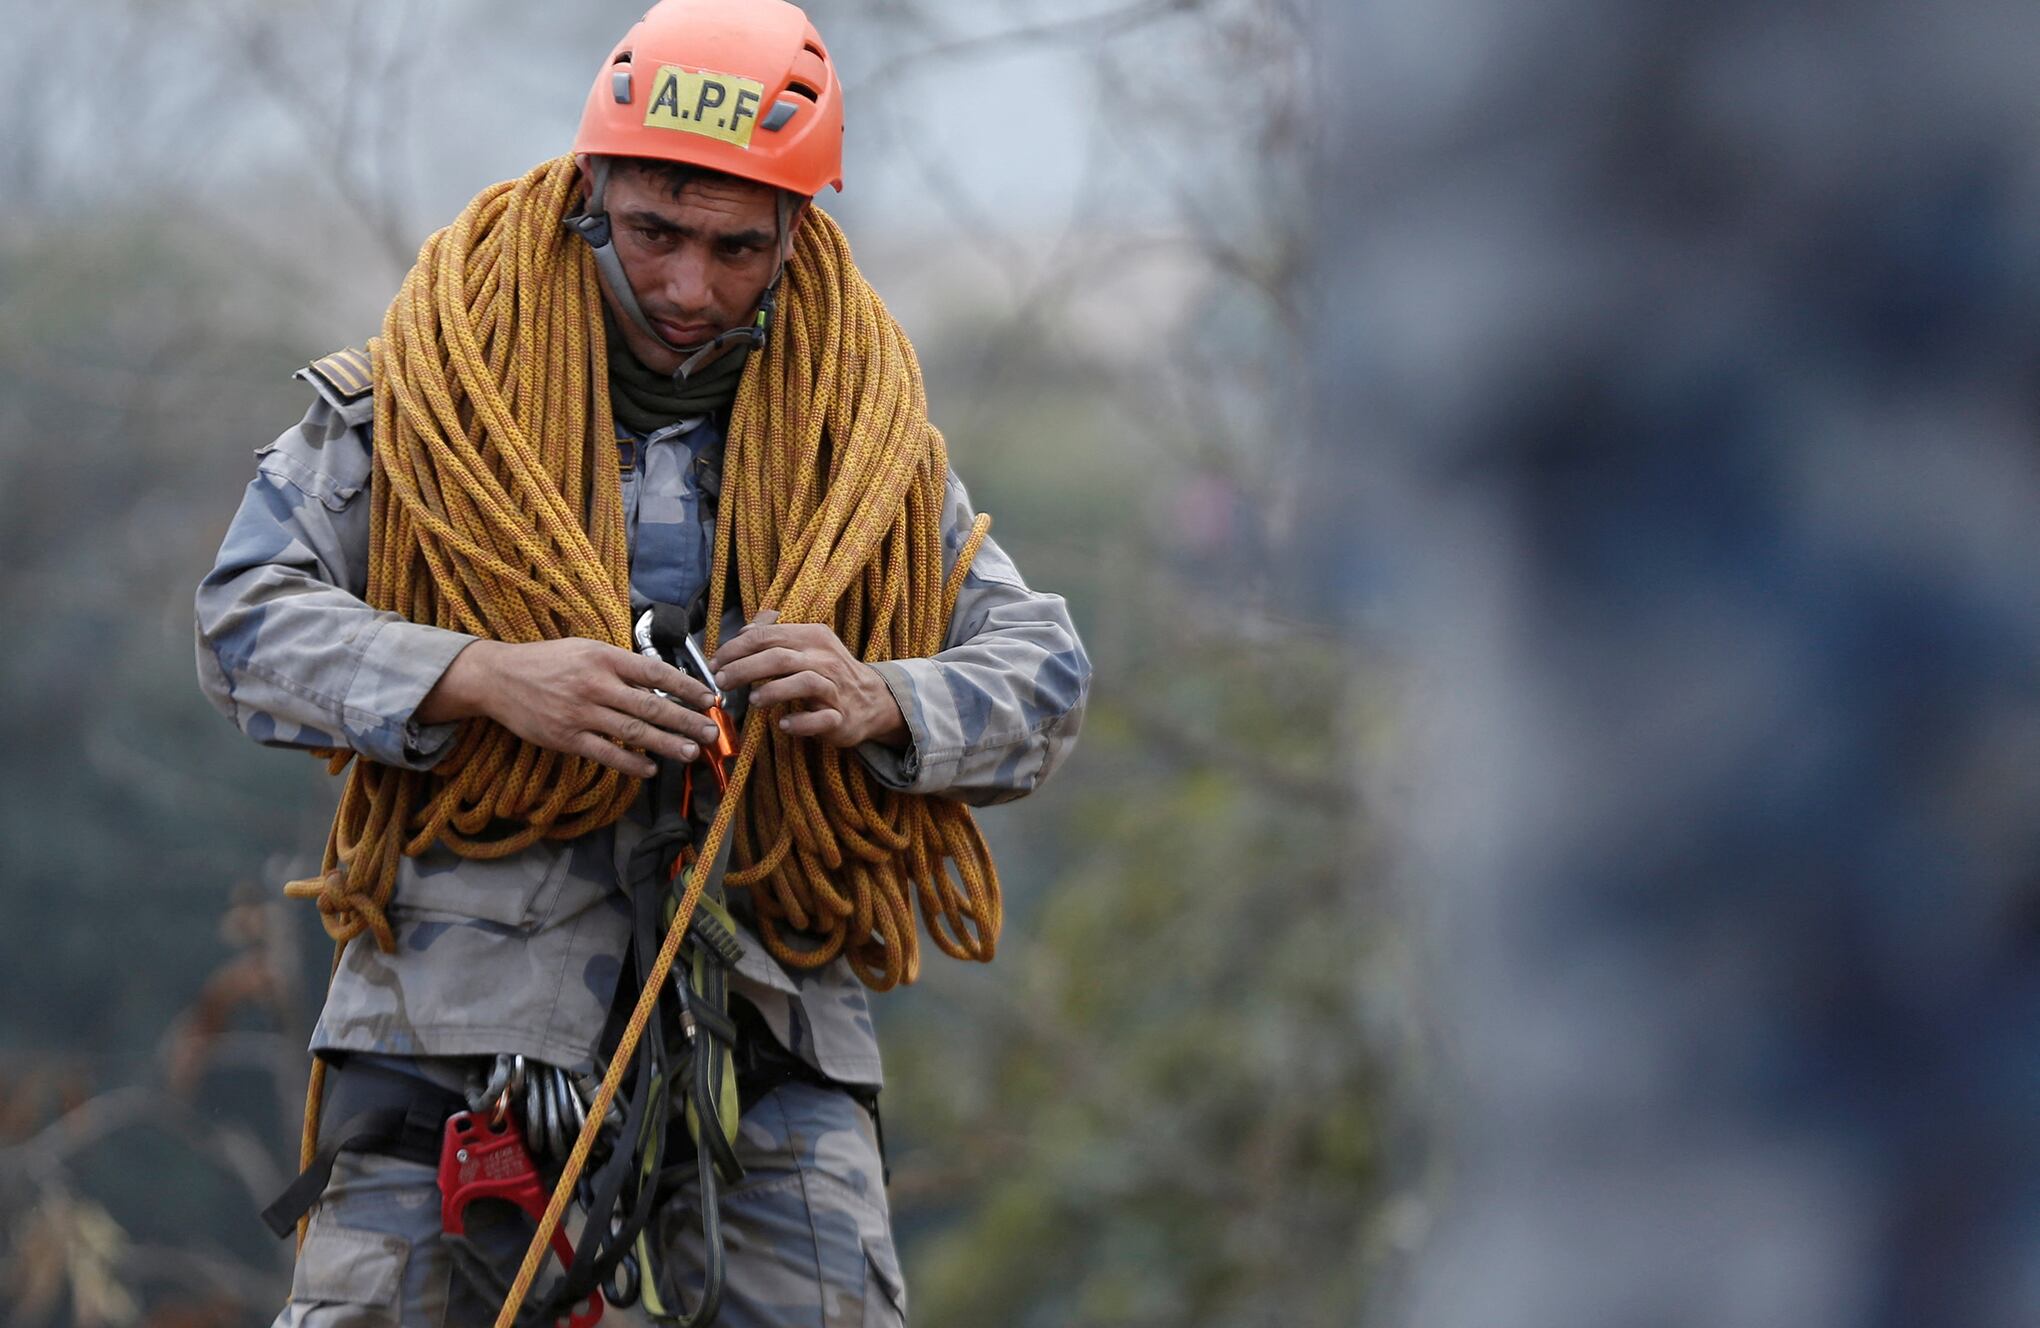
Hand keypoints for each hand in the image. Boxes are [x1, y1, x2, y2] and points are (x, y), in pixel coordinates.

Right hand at [418, 637, 723, 778]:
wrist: (499, 678)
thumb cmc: (549, 661)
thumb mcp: (586, 649)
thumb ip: (620, 665)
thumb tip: (660, 681)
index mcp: (604, 658)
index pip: (655, 672)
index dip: (686, 686)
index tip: (709, 698)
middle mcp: (596, 684)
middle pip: (651, 705)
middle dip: (685, 720)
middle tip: (710, 732)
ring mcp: (581, 713)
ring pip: (634, 731)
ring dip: (666, 744)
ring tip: (691, 752)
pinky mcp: (567, 737)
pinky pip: (607, 753)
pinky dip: (631, 762)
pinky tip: (651, 768)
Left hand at [709, 612, 908, 748]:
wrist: (870, 700)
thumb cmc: (829, 672)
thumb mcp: (806, 645)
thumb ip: (775, 634)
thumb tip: (743, 630)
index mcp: (813, 637)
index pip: (768, 636)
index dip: (736, 648)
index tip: (716, 663)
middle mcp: (825, 659)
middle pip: (780, 657)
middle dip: (745, 668)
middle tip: (723, 681)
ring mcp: (835, 689)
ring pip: (804, 682)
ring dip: (773, 691)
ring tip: (753, 701)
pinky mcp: (841, 717)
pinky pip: (821, 719)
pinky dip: (799, 722)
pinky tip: (783, 724)